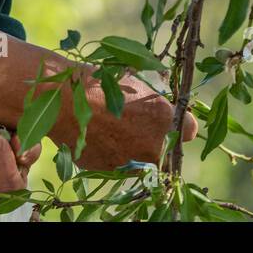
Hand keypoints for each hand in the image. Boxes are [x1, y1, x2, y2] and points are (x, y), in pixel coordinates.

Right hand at [53, 70, 198, 172]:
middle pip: (164, 148)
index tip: (168, 116)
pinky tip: (97, 134)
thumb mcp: (135, 81)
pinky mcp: (108, 171)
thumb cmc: (99, 83)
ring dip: (132, 147)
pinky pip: (117, 164)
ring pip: (140, 159)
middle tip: (134, 121)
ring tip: (111, 126)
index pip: (190, 129)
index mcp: (163, 119)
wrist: (62, 100)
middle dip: (154, 137)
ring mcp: (130, 163)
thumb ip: (155, 100)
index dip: (179, 122)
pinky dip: (111, 153)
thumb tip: (163, 106)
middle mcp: (152, 147)